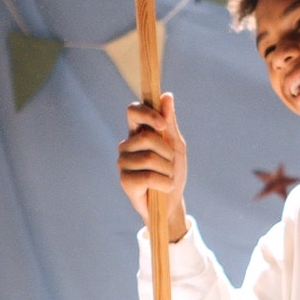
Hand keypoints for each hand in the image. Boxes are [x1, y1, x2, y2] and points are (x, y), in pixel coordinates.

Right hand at [116, 92, 188, 239]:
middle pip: (146, 136)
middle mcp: (127, 146)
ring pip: (149, 157)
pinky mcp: (125, 181)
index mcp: (138, 133)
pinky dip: (163, 183)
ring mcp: (123, 163)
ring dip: (167, 170)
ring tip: (167, 178)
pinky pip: (147, 176)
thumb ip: (170, 123)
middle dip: (167, 152)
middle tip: (170, 164)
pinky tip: (163, 188)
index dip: (147, 113)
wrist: (171, 203)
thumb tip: (166, 96)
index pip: (133, 111)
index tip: (162, 124)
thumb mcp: (176, 146)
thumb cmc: (172, 173)